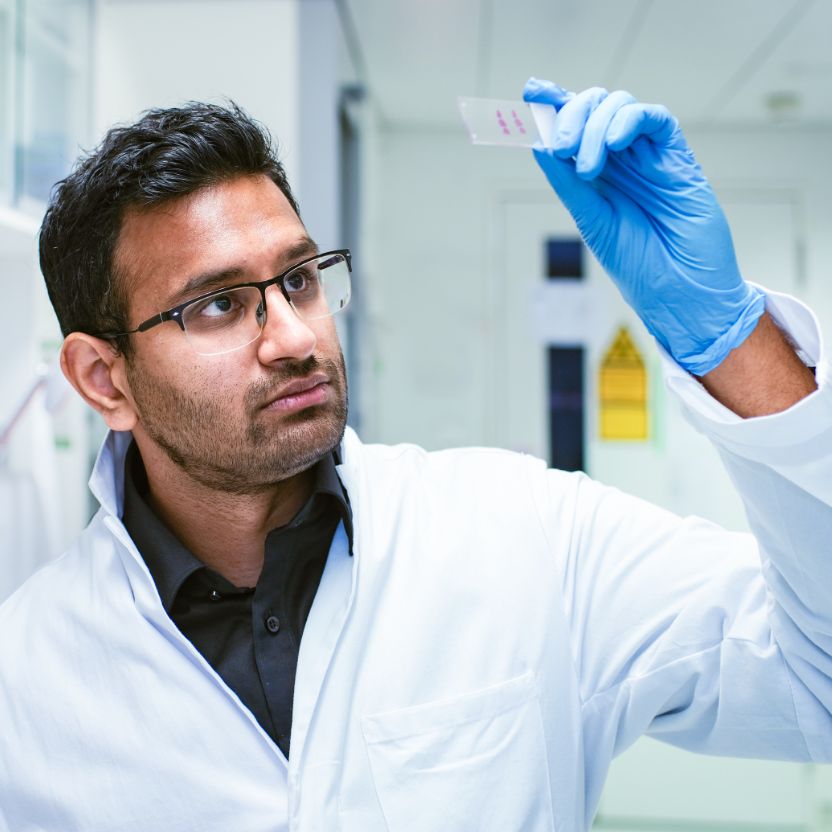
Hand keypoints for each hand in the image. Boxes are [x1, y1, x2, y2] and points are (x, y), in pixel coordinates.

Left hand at [523, 77, 764, 375]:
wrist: (680, 293)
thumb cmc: (639, 266)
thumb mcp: (592, 222)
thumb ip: (568, 184)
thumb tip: (538, 145)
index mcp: (596, 178)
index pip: (572, 129)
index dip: (553, 105)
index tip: (529, 91)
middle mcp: (621, 163)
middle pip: (593, 110)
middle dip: (570, 115)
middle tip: (559, 146)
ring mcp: (648, 159)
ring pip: (621, 107)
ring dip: (596, 125)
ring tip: (586, 166)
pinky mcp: (677, 160)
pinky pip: (655, 119)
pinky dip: (629, 120)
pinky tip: (615, 143)